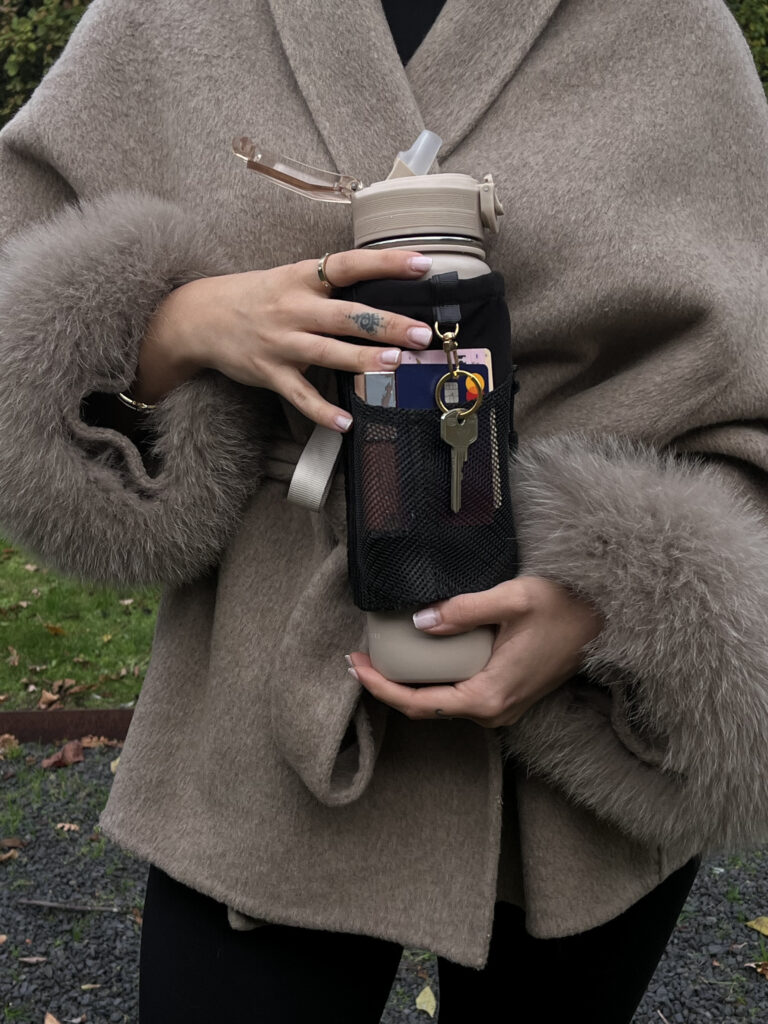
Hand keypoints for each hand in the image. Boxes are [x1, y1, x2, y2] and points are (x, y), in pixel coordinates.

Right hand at [148, 248, 434, 429]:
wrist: (200, 317)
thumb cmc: (257, 297)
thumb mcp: (291, 279)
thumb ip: (330, 287)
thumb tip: (384, 293)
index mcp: (301, 278)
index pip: (348, 266)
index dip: (385, 264)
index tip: (421, 264)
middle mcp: (293, 308)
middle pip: (345, 315)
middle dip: (386, 324)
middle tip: (420, 332)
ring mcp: (281, 342)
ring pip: (327, 352)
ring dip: (361, 359)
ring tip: (394, 363)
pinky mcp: (269, 373)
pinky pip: (300, 395)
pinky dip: (322, 411)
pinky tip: (345, 422)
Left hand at [347, 576, 604, 727]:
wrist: (606, 618)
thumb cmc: (564, 607)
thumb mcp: (513, 599)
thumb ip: (465, 610)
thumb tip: (422, 621)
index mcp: (490, 694)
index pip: (420, 703)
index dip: (382, 687)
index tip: (356, 667)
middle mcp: (495, 710)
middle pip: (427, 707)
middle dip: (390, 685)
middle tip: (360, 659)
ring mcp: (504, 706)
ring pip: (444, 702)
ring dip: (412, 683)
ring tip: (384, 655)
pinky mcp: (509, 694)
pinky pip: (462, 694)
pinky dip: (436, 679)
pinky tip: (422, 656)